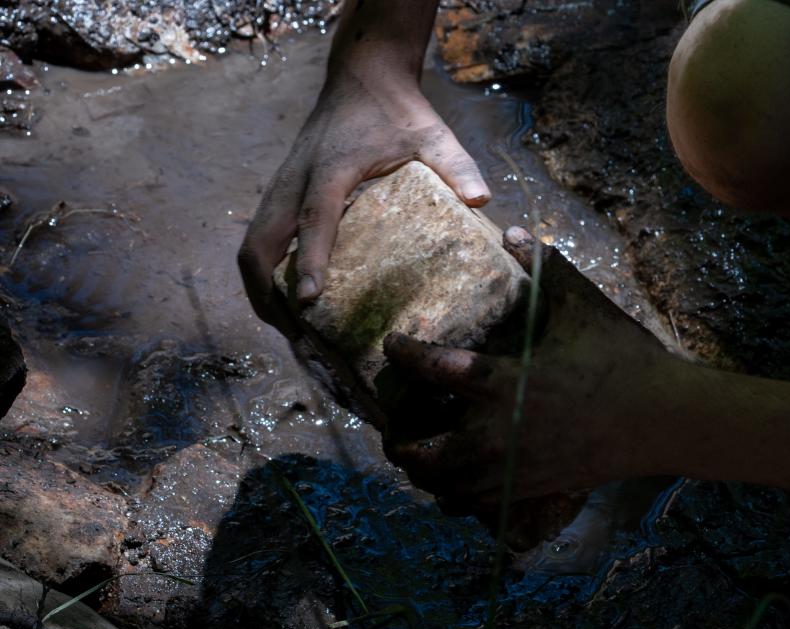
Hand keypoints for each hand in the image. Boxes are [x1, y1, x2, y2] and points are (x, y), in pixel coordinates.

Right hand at [237, 76, 490, 328]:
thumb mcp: (433, 134)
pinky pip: (259, 240)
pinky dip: (264, 274)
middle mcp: (294, 181)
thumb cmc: (397, 110)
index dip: (307, 259)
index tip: (308, 300)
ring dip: (261, 290)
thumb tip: (482, 200)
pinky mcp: (279, 193)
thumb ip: (455, 165)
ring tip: (287, 330)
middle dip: (268, 294)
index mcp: (330, 169)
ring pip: (251, 247)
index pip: (313, 218)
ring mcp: (280, 188)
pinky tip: (284, 299)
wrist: (361, 76)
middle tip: (297, 335)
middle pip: (259, 244)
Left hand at [382, 227, 684, 511]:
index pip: (433, 369)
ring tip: (417, 455)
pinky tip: (459, 481)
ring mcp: (513, 469)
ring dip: (423, 473)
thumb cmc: (622, 359)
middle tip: (391, 426)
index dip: (403, 354)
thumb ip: (544, 268)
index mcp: (503, 383)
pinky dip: (458, 496)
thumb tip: (513, 231)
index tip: (392, 345)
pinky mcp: (532, 489)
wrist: (664, 420)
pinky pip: (479, 504)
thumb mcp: (582, 306)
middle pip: (423, 454)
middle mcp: (497, 433)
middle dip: (398, 442)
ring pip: (446, 488)